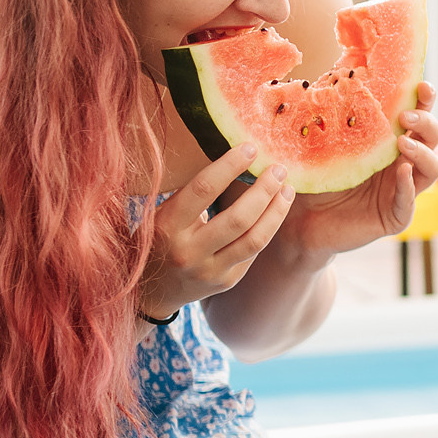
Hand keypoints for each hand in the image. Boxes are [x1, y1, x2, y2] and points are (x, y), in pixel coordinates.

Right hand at [140, 141, 294, 317]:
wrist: (150, 290)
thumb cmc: (157, 239)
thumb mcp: (160, 214)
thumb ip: (192, 194)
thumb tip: (234, 159)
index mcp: (168, 226)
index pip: (204, 189)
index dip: (230, 165)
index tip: (251, 147)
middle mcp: (189, 251)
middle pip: (239, 218)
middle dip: (264, 190)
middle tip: (279, 168)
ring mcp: (209, 271)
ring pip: (255, 239)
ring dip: (276, 211)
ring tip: (288, 190)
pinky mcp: (225, 282)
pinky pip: (253, 252)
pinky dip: (267, 229)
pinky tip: (275, 211)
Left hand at [278, 84, 437, 256]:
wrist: (301, 219)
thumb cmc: (315, 176)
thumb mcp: (325, 141)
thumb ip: (335, 114)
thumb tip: (334, 72)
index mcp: (391, 140)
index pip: (417, 114)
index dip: (425, 99)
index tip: (421, 84)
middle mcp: (403, 162)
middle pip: (433, 137)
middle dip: (426, 122)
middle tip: (405, 115)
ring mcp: (403, 189)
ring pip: (433, 168)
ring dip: (423, 152)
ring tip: (403, 142)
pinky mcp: (394, 216)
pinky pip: (409, 202)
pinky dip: (407, 187)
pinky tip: (401, 172)